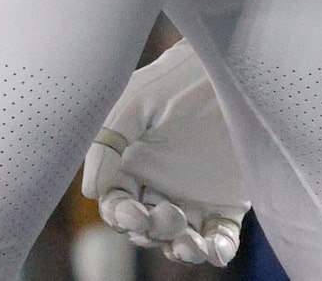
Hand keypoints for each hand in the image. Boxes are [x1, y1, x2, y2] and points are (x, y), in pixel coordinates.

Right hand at [83, 42, 247, 266]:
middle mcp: (158, 185)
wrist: (228, 70)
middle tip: (166, 214)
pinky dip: (217, 250)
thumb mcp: (132, 104)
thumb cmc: (173, 80)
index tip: (131, 211)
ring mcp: (193, 196)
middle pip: (147, 226)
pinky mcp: (228, 202)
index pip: (117, 204)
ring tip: (189, 242)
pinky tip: (214, 245)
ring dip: (180, 249)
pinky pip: (220, 237)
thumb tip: (93, 195)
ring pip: (180, 239)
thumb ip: (107, 146)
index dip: (120, 215)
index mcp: (129, 165)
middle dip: (150, 230)